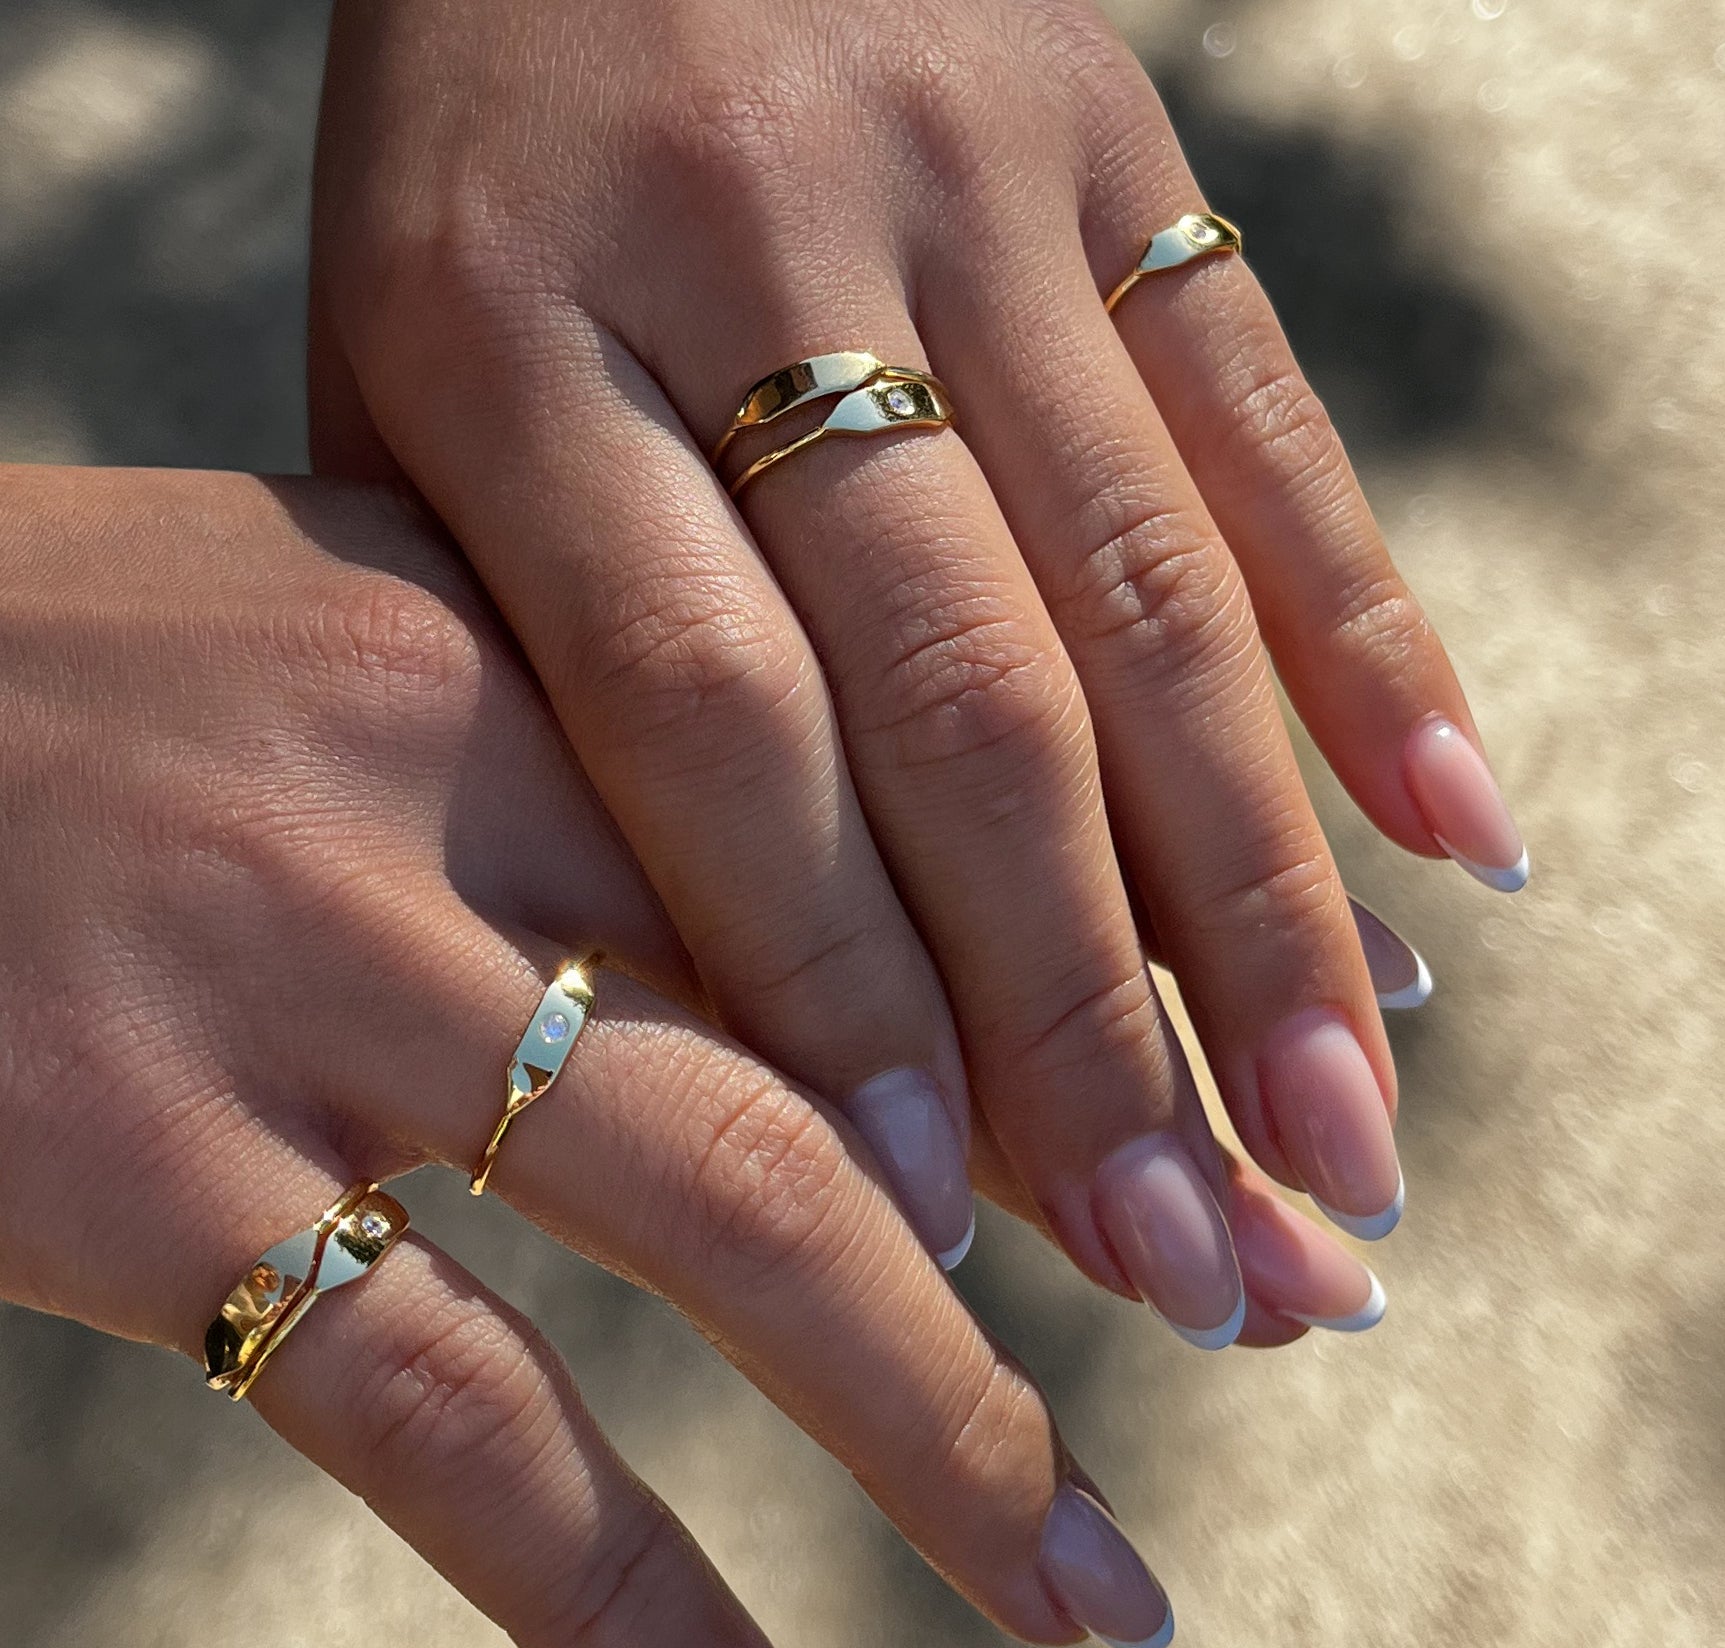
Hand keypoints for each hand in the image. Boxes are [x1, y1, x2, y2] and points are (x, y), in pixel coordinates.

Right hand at [0, 467, 1378, 1647]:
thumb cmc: (87, 672)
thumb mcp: (367, 630)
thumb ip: (599, 739)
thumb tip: (843, 897)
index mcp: (538, 634)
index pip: (892, 826)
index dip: (1095, 987)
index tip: (1253, 1112)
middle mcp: (463, 794)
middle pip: (866, 1027)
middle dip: (1098, 1204)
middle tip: (1292, 1331)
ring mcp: (311, 988)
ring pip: (716, 1220)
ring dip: (931, 1424)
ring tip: (1097, 1587)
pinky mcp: (148, 1175)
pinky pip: (433, 1413)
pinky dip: (607, 1588)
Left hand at [308, 0, 1525, 1303]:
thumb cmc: (461, 176)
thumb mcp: (402, 400)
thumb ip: (541, 671)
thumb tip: (776, 991)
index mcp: (501, 332)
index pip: (708, 726)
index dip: (835, 991)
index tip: (930, 1222)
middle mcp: (753, 250)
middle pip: (959, 700)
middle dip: (1088, 1016)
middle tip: (1196, 1266)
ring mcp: (965, 175)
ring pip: (1149, 596)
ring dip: (1263, 900)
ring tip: (1340, 1139)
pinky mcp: (1116, 132)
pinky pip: (1264, 423)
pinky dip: (1372, 648)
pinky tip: (1453, 847)